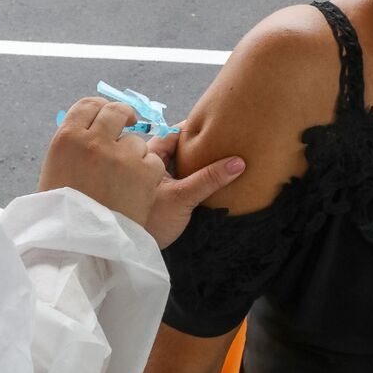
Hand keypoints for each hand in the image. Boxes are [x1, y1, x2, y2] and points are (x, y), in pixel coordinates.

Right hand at [39, 98, 164, 226]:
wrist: (79, 250)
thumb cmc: (63, 215)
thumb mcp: (56, 173)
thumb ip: (74, 148)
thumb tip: (90, 128)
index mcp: (66, 139)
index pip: (88, 105)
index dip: (101, 107)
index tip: (108, 113)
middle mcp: (92, 141)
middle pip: (116, 111)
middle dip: (125, 117)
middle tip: (130, 124)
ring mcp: (120, 156)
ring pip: (136, 141)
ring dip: (135, 155)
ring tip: (124, 181)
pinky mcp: (144, 172)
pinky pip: (153, 161)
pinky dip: (149, 174)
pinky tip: (137, 191)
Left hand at [144, 126, 245, 248]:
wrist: (133, 248)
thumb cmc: (151, 221)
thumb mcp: (183, 197)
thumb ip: (209, 179)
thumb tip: (238, 162)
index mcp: (148, 157)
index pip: (173, 133)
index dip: (194, 128)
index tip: (216, 124)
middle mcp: (150, 165)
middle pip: (178, 147)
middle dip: (198, 144)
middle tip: (223, 140)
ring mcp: (156, 179)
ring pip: (179, 163)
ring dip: (197, 161)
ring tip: (222, 156)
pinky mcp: (162, 194)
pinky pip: (181, 177)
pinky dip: (194, 175)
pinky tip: (212, 177)